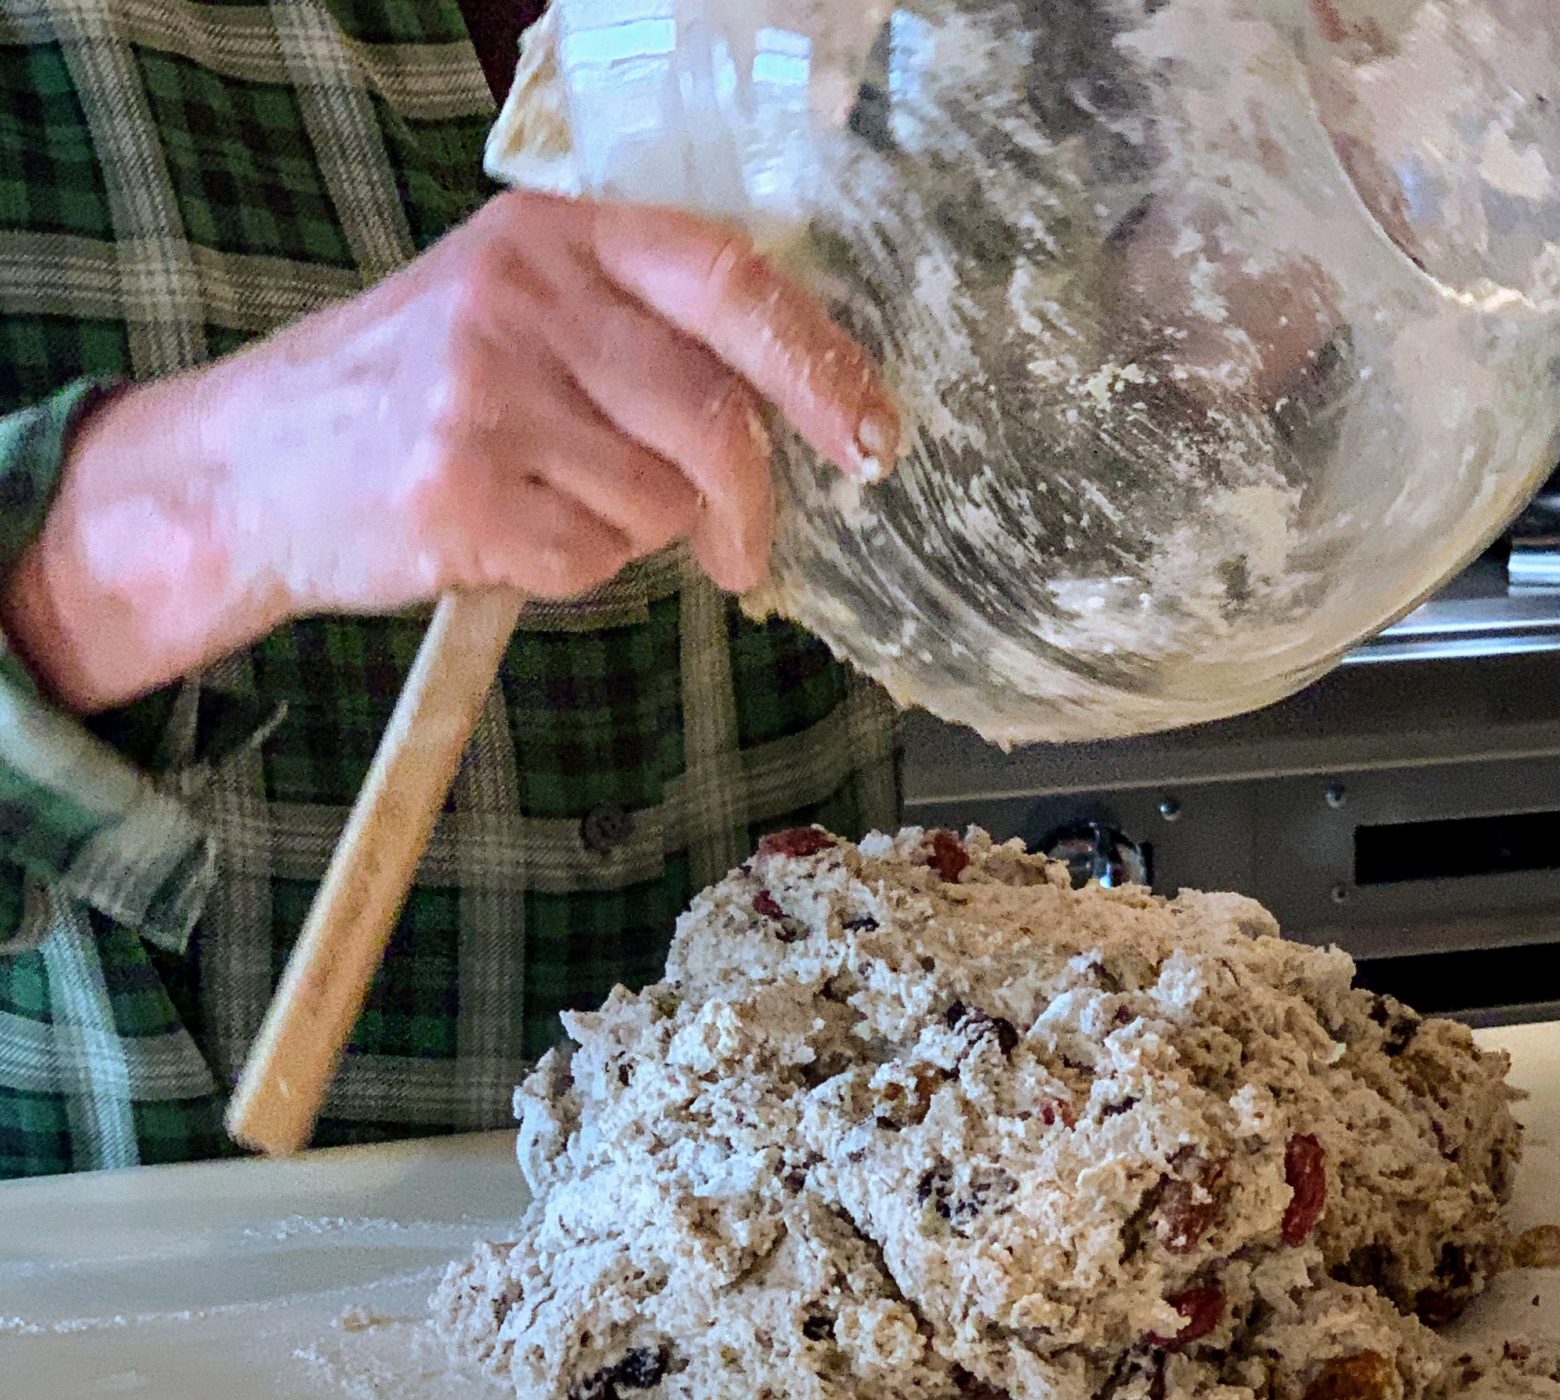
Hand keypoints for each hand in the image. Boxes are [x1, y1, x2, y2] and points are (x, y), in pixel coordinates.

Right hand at [1, 193, 898, 714]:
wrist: (250, 470)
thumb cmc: (406, 396)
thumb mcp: (513, 312)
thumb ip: (636, 334)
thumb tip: (789, 416)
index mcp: (552, 234)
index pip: (730, 282)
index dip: (819, 365)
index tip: (873, 437)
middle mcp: (523, 299)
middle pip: (713, 417)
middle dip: (753, 505)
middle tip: (748, 553)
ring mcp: (487, 396)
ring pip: (660, 499)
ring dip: (636, 532)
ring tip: (551, 506)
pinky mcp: (462, 494)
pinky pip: (594, 558)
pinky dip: (575, 570)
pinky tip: (509, 536)